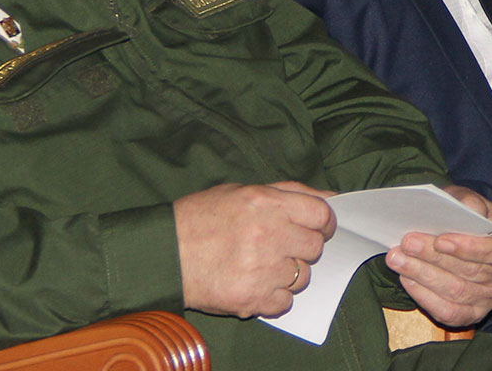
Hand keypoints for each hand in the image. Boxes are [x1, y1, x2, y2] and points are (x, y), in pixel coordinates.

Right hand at [173, 181, 335, 317]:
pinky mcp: (250, 298)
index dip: (324, 222)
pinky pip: (284, 302)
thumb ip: (289, 193)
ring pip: (302, 276)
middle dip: (304, 247)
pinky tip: (255, 284)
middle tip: (282, 247)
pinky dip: (274, 297)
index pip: (321, 214)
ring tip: (262, 265)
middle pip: (315, 246)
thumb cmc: (199, 218)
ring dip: (289, 273)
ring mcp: (260, 269)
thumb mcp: (242, 190)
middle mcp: (268, 235)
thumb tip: (331, 198)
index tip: (318, 227)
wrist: (160, 255)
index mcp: (266, 203)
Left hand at [383, 186, 491, 327]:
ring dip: (423, 275)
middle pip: (470, 271)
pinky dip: (425, 297)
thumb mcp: (477, 203)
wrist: (485, 245)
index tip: (441, 240)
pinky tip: (408, 279)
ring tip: (398, 259)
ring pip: (456, 292)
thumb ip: (470, 202)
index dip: (469, 248)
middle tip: (406, 243)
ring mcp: (491, 297)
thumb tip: (467, 209)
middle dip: (434, 257)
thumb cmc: (477, 220)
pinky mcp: (473, 313)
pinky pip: (449, 311)